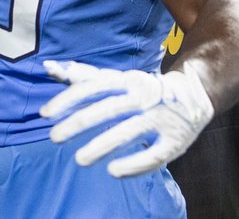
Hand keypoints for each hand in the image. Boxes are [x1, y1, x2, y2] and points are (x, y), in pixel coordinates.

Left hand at [40, 59, 212, 177]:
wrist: (193, 93)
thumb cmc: (142, 88)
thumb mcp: (116, 78)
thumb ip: (85, 76)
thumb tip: (50, 68)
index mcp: (125, 80)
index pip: (92, 86)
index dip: (68, 99)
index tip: (45, 114)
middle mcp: (142, 96)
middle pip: (107, 109)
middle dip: (79, 123)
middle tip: (54, 137)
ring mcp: (160, 118)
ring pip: (128, 131)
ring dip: (101, 146)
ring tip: (79, 159)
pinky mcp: (175, 141)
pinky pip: (154, 154)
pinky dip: (133, 163)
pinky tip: (113, 171)